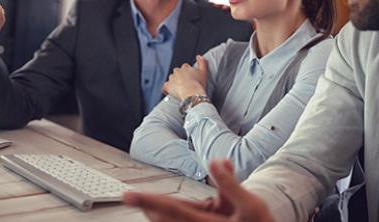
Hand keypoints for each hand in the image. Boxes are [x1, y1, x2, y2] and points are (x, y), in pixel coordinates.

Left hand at [123, 160, 274, 221]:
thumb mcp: (251, 203)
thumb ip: (230, 183)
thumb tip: (216, 161)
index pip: (171, 209)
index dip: (147, 201)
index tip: (128, 195)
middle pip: (163, 220)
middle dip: (149, 208)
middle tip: (133, 197)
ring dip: (157, 214)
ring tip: (146, 205)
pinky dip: (167, 218)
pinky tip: (162, 212)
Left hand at [162, 55, 207, 99]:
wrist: (192, 94)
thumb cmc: (198, 84)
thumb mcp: (204, 72)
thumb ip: (202, 62)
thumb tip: (199, 56)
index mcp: (185, 68)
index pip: (185, 67)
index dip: (187, 72)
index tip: (190, 77)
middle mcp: (177, 71)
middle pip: (177, 72)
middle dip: (180, 76)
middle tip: (185, 83)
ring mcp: (172, 78)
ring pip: (171, 78)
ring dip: (174, 82)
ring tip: (179, 88)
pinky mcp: (168, 86)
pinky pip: (165, 87)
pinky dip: (166, 89)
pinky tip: (169, 91)